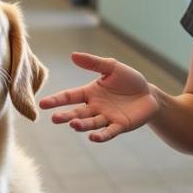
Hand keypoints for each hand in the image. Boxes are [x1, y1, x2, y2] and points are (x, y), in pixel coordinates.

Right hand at [38, 52, 159, 142]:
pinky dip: (101, 136)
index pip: (70, 96)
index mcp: (90, 92)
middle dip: (66, 116)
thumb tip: (73, 55)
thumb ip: (93, 62)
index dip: (56, 100)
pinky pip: (108, 132)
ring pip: (91, 123)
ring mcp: (107, 118)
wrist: (149, 94)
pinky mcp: (120, 126)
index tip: (43, 104)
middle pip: (77, 112)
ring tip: (74, 124)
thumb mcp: (112, 67)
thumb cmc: (129, 80)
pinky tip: (93, 137)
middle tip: (55, 118)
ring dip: (82, 125)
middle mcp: (95, 107)